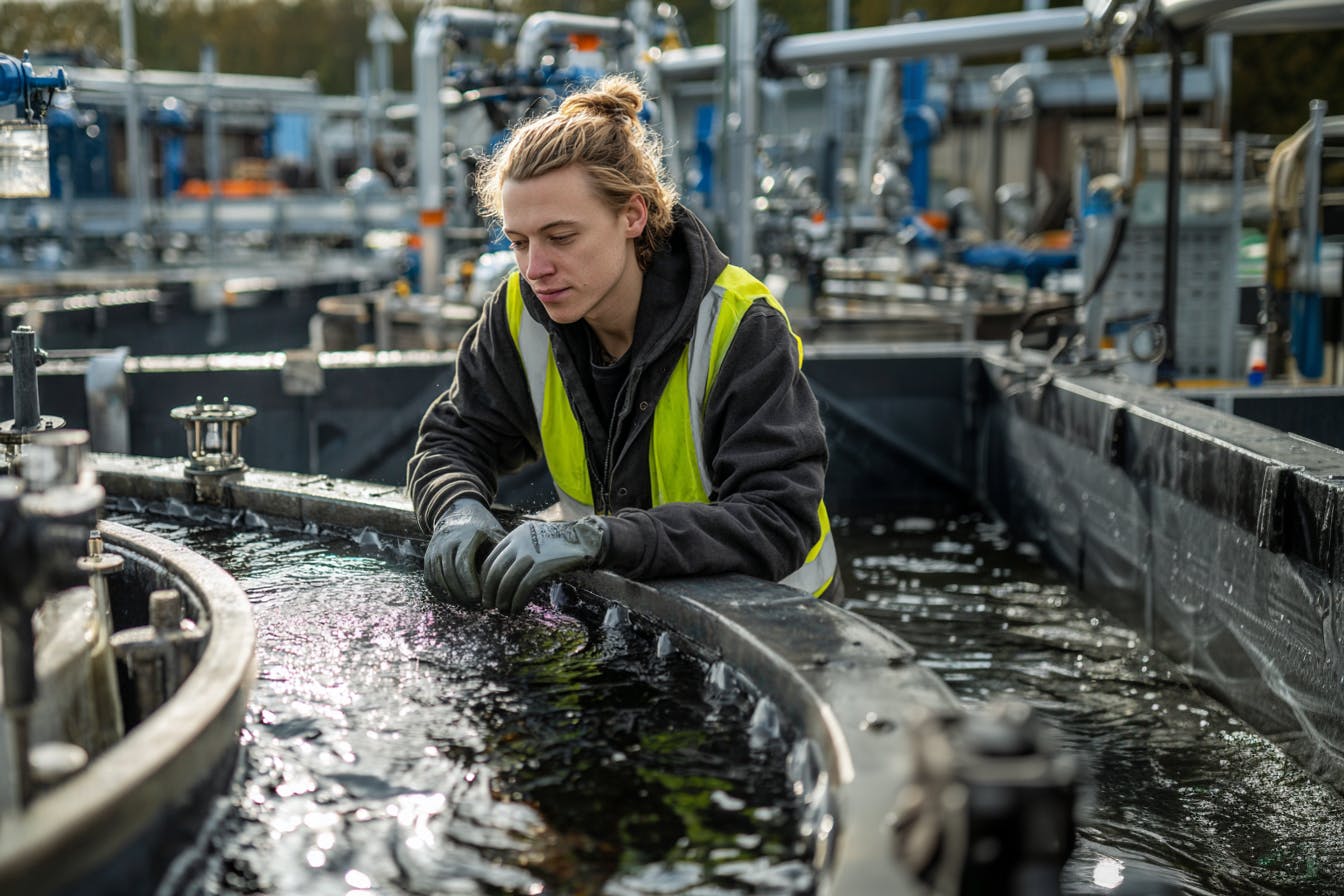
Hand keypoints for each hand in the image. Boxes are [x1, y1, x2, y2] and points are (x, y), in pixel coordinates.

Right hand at [424, 497, 506, 605]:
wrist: (457, 514)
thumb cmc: (483, 530)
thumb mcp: (494, 534)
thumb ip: (501, 553)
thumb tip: (514, 575)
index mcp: (466, 536)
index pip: (463, 562)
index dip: (469, 582)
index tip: (478, 597)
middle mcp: (447, 542)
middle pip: (449, 572)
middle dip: (461, 592)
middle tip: (474, 603)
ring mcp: (435, 549)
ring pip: (438, 577)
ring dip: (451, 593)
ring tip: (466, 603)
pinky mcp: (428, 558)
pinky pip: (431, 579)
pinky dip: (440, 591)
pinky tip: (454, 598)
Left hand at [480, 518, 606, 613]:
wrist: (586, 539)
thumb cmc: (561, 544)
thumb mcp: (535, 540)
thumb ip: (520, 552)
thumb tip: (504, 577)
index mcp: (515, 535)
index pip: (490, 560)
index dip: (485, 580)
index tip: (486, 593)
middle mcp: (519, 542)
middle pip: (495, 571)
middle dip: (490, 592)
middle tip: (490, 606)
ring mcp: (530, 554)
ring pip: (507, 581)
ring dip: (502, 600)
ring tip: (504, 611)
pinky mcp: (542, 566)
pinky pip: (523, 588)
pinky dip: (517, 601)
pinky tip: (517, 609)